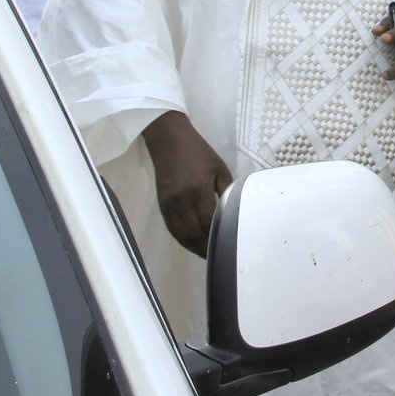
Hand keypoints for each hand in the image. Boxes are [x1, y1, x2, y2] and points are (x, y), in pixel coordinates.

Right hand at [140, 111, 233, 256]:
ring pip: (181, 235)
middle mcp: (181, 200)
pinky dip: (183, 240)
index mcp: (198, 189)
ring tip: (207, 254)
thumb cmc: (197, 152)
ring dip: (194, 247)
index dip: (217, 236)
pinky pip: (172, 229)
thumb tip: (233, 212)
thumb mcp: (219, 168)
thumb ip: (226, 191)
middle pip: (194, 233)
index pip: (208, 222)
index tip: (228, 244)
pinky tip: (193, 244)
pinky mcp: (162, 205)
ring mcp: (169, 204)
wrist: (168, 140)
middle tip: (220, 255)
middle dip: (206, 247)